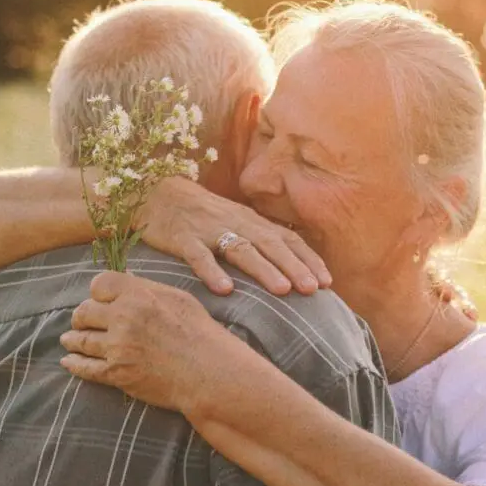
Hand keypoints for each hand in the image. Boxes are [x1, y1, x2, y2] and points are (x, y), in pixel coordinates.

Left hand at [60, 271, 240, 412]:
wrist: (208, 371)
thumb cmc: (199, 332)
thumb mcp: (177, 298)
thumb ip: (147, 288)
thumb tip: (126, 279)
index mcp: (138, 294)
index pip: (99, 284)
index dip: (97, 292)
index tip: (98, 299)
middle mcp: (123, 317)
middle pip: (84, 311)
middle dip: (82, 316)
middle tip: (81, 321)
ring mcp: (117, 346)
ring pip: (81, 339)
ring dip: (73, 339)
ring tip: (69, 339)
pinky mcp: (116, 373)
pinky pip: (85, 367)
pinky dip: (74, 364)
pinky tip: (68, 361)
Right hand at [135, 177, 331, 295]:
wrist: (158, 194)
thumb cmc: (203, 215)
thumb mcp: (236, 223)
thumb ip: (260, 242)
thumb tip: (291, 270)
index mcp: (252, 222)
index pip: (287, 238)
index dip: (308, 259)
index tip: (328, 283)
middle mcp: (236, 224)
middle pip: (270, 244)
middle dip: (294, 266)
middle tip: (314, 290)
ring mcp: (209, 230)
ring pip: (241, 249)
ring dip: (263, 269)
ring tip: (282, 290)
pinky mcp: (182, 238)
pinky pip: (199, 255)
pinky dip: (211, 271)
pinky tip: (224, 290)